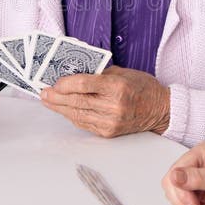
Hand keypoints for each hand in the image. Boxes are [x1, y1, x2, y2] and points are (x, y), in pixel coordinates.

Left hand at [40, 65, 169, 136]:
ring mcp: (110, 122)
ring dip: (60, 108)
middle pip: (76, 101)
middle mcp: (113, 106)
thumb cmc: (143, 88)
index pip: (83, 85)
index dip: (65, 83)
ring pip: (77, 115)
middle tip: (43, 92)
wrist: (161, 110)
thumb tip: (74, 74)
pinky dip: (72, 116)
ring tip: (48, 101)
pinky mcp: (109, 132)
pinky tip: (64, 110)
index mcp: (117, 88)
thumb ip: (99, 74)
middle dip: (56, 97)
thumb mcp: (124, 72)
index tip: (55, 81)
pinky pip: (84, 124)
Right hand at [162, 143, 204, 204]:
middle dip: (183, 201)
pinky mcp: (198, 193)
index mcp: (202, 153)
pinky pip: (184, 203)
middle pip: (172, 183)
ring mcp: (197, 179)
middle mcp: (197, 164)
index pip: (176, 170)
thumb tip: (174, 175)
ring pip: (176, 194)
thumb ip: (197, 178)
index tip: (192, 204)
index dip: (180, 190)